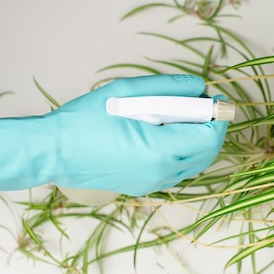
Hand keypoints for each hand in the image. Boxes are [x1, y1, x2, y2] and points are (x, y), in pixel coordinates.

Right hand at [45, 74, 227, 195]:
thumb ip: (168, 87)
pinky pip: (177, 171)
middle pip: (207, 153)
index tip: (218, 99)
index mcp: (160, 150)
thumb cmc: (85, 120)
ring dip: (200, 142)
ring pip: (194, 165)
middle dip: (213, 129)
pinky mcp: (143, 187)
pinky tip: (170, 134)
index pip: (209, 136)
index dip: (219, 117)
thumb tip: (199, 87)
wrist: (54, 152)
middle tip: (205, 106)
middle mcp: (161, 172)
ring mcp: (152, 184)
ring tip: (187, 117)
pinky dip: (184, 153)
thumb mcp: (127, 91)